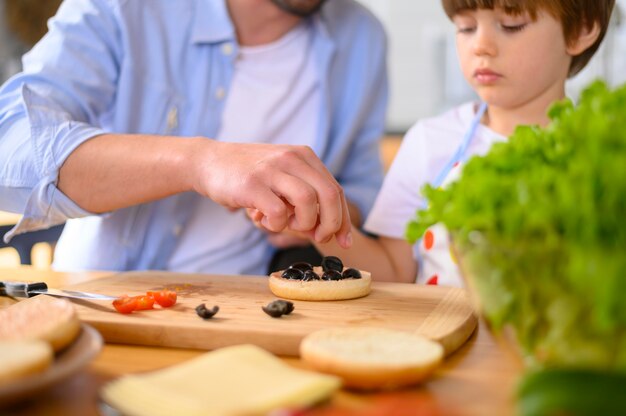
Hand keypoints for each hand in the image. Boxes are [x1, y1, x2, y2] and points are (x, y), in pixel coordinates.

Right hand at [193, 141, 351, 247]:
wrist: (208, 161)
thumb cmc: (249, 175)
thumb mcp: (282, 177)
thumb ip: (304, 198)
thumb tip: (324, 230)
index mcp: (304, 156)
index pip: (335, 190)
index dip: (343, 219)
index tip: (344, 242)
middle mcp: (292, 158)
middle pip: (329, 194)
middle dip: (331, 224)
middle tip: (319, 238)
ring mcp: (272, 169)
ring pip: (308, 201)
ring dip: (303, 223)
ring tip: (287, 224)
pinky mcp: (252, 184)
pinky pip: (278, 212)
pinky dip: (276, 225)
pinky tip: (264, 220)